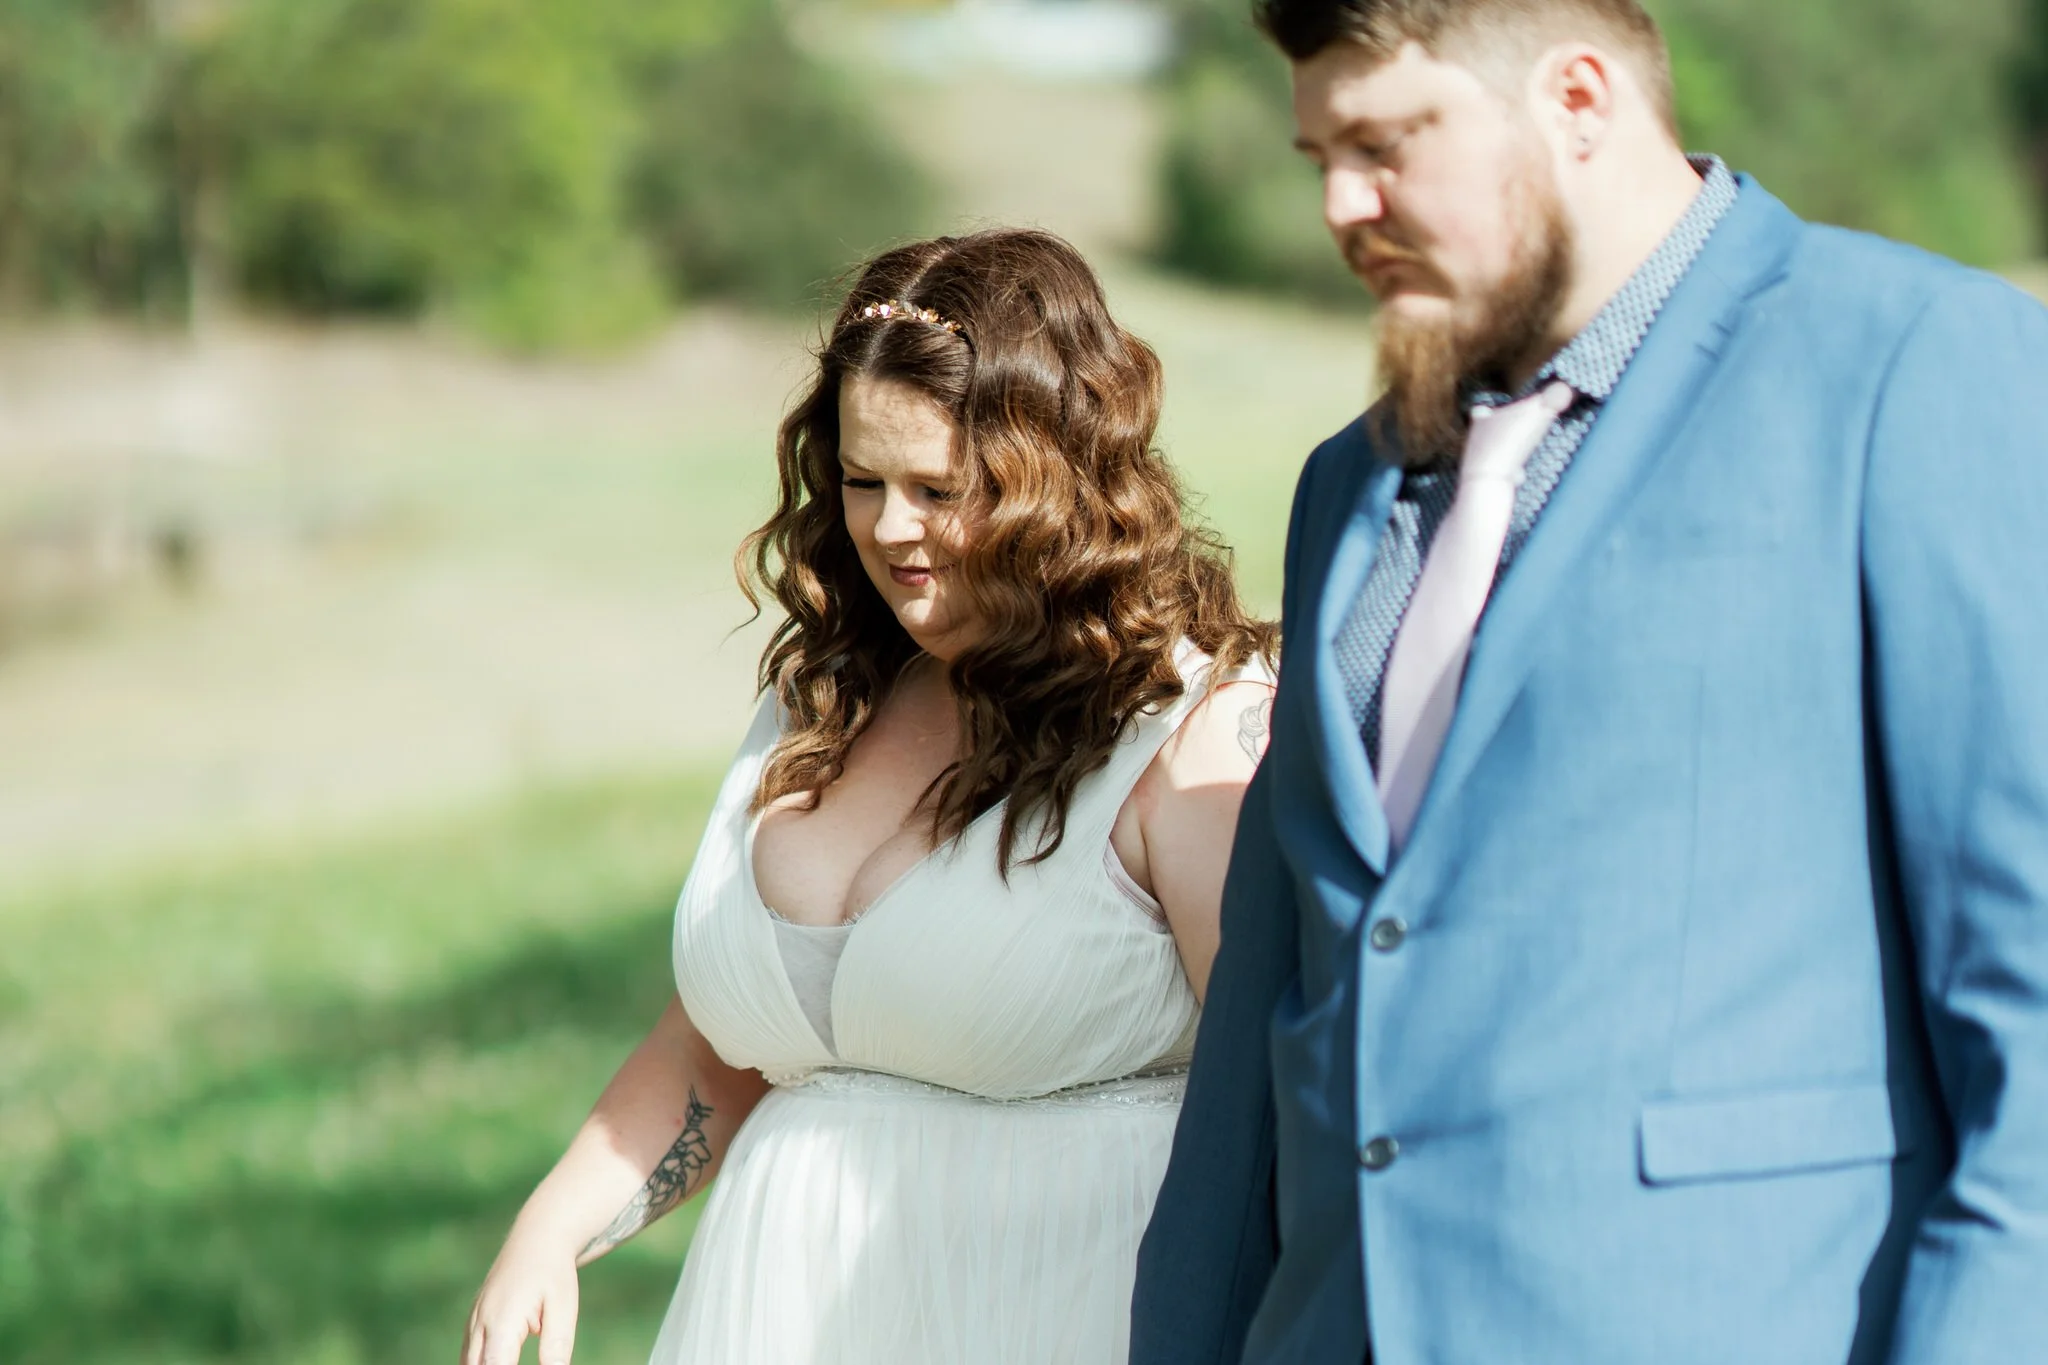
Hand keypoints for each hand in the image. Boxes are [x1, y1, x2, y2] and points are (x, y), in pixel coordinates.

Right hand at [463, 1234, 579, 1364]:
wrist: (537, 1237)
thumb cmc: (554, 1274)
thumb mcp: (563, 1310)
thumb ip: (556, 1348)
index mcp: (502, 1322)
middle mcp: (480, 1323)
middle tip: (515, 1361)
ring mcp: (473, 1320)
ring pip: (468, 1364)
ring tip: (511, 1357)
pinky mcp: (474, 1319)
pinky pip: (469, 1354)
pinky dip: (479, 1364)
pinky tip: (500, 1361)